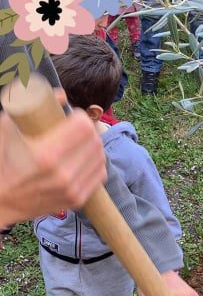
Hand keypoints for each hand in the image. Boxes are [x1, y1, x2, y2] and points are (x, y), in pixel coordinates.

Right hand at [0, 89, 105, 225]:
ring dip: (93, 146)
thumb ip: (29, 104)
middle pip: (95, 141)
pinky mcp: (77, 200)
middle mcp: (62, 174)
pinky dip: (95, 163)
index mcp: (46, 154)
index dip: (80, 116)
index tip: (72, 116)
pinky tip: (84, 159)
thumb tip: (62, 95)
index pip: (84, 127)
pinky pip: (100, 174)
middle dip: (88, 129)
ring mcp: (72, 190)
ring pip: (100, 157)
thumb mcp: (7, 127)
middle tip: (77, 128)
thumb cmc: (3, 160)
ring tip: (80, 143)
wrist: (2, 200)